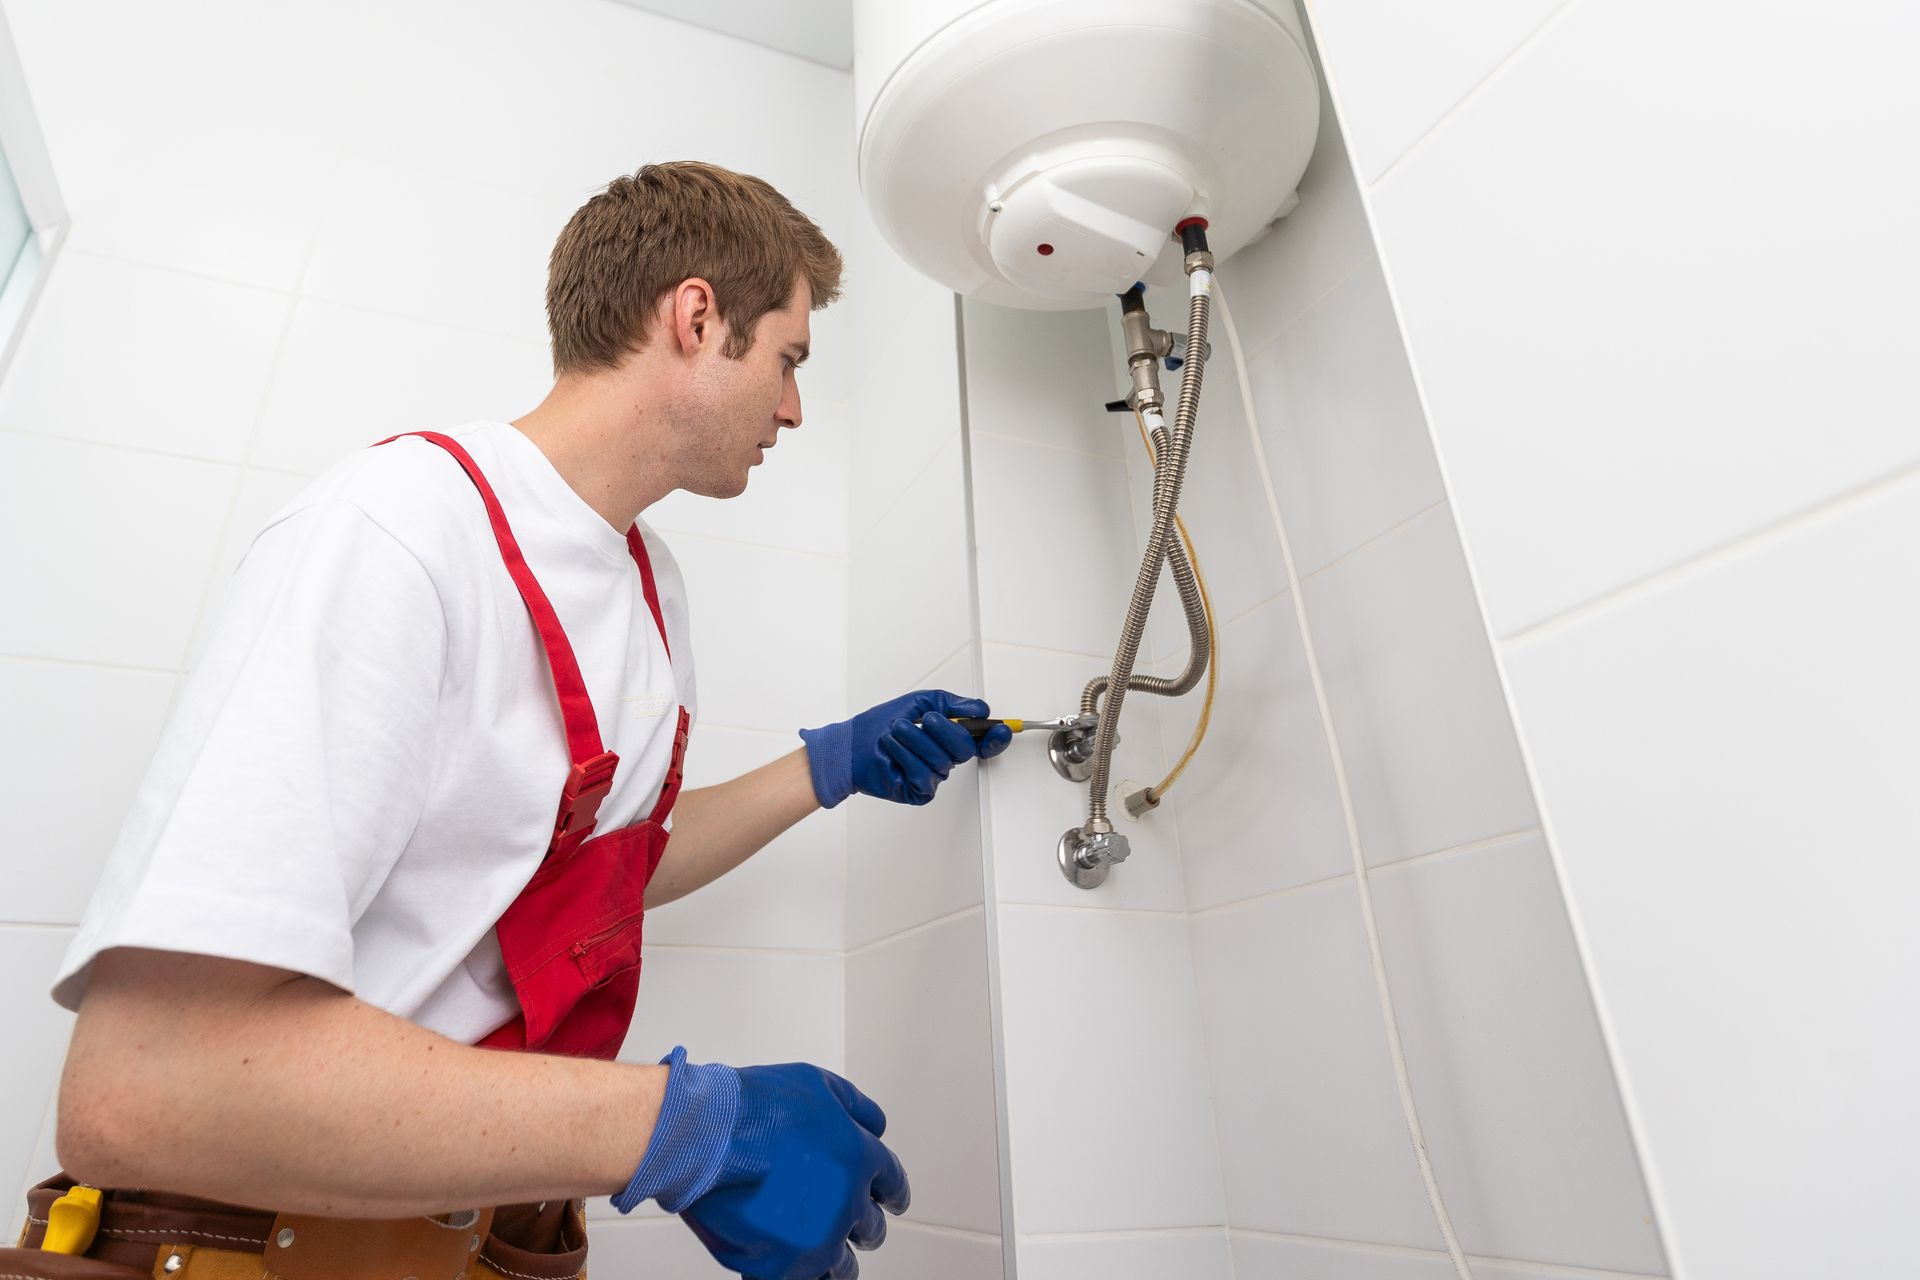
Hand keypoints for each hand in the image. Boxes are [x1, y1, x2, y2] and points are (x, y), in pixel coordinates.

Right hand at [615, 1048, 909, 1279]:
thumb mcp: (819, 1084)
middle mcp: (846, 1204)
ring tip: (816, 1248)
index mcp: (859, 1159)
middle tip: (843, 1218)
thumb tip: (875, 1125)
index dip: (892, 1194)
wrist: (708, 1135)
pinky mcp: (782, 1267)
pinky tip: (781, 1262)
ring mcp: (817, 1240)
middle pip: (871, 1229)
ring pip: (842, 1267)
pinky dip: (790, 1272)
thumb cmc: (755, 1107)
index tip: (891, 1201)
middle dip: (861, 1225)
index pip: (893, 1185)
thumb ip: (855, 1107)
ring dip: (832, 1257)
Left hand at [799, 690, 1013, 808]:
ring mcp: (932, 776)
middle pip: (963, 748)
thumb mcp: (919, 702)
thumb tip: (979, 709)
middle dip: (944, 730)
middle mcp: (943, 757)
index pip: (981, 741)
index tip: (998, 728)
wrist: (850, 746)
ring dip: (915, 740)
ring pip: (941, 760)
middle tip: (925, 719)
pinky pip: (924, 775)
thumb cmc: (879, 724)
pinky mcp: (919, 792)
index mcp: (947, 737)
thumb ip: (952, 704)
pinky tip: (892, 750)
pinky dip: (906, 757)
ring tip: (896, 732)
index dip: (993, 737)